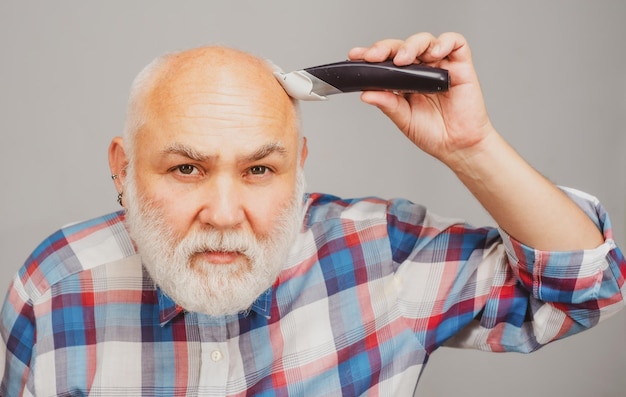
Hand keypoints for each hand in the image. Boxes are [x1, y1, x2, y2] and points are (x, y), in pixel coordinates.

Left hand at [349, 32, 494, 167]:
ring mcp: (440, 65)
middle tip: (373, 57)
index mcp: (404, 80)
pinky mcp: (461, 65)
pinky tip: (434, 54)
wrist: (458, 146)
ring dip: (411, 46)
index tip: (355, 55)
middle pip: (402, 47)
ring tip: (402, 60)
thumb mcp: (404, 119)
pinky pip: (454, 42)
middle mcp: (421, 69)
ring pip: (424, 40)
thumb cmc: (433, 133)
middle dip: (385, 48)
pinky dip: (443, 43)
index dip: (371, 54)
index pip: (385, 61)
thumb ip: (388, 104)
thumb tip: (366, 93)